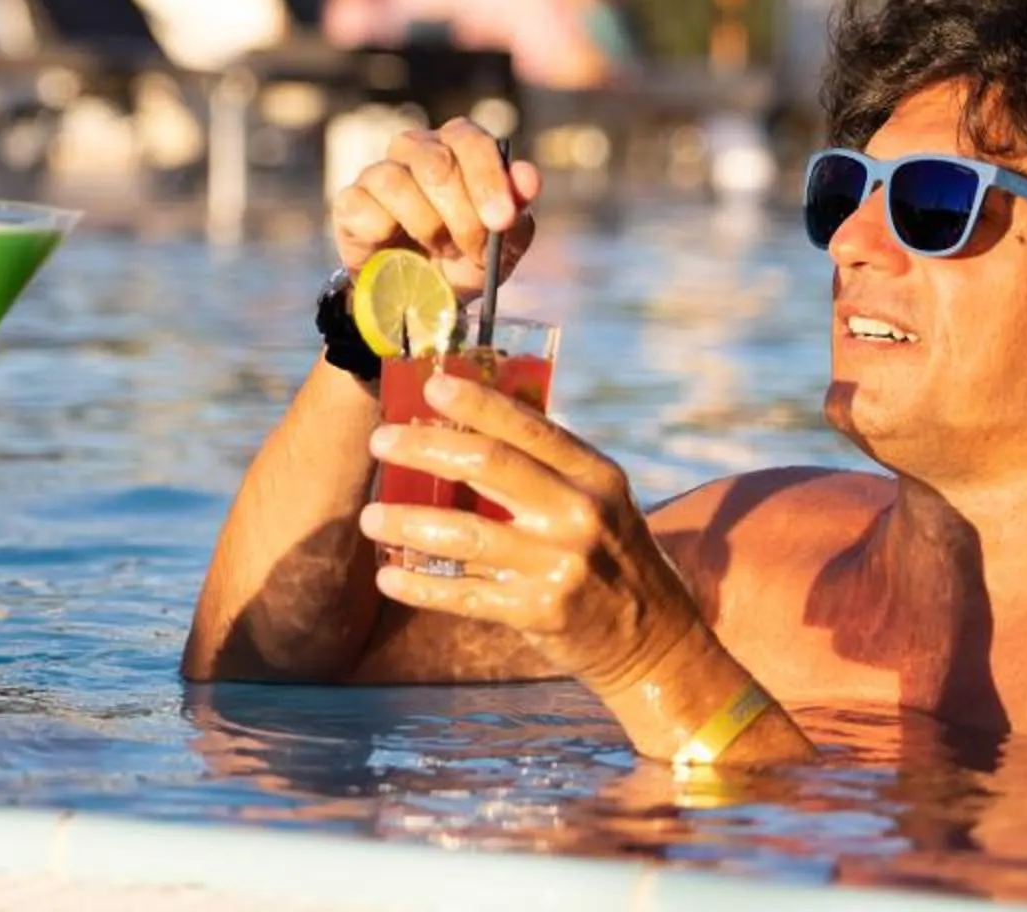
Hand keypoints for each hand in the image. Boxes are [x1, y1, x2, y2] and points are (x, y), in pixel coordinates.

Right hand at [332, 119, 540, 299]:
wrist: (419, 296)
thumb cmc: (464, 258)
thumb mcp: (502, 244)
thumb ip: (518, 210)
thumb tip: (529, 176)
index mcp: (458, 146)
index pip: (470, 139)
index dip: (487, 180)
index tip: (500, 221)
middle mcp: (417, 148)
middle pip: (436, 163)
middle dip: (461, 215)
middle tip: (472, 249)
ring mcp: (379, 171)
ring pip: (397, 183)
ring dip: (426, 227)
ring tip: (436, 250)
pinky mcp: (351, 200)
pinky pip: (366, 208)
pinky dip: (388, 235)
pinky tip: (399, 251)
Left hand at [358, 373, 694, 692]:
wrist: (656, 643)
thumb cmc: (612, 556)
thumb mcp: (600, 500)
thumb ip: (547, 467)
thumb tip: (465, 426)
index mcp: (596, 475)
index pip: (528, 427)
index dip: (476, 403)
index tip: (431, 384)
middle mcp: (581, 514)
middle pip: (489, 466)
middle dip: (425, 448)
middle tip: (380, 441)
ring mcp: (561, 565)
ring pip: (466, 534)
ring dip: (408, 521)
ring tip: (370, 516)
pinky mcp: (541, 613)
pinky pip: (465, 594)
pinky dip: (421, 585)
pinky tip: (389, 575)